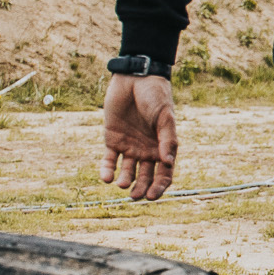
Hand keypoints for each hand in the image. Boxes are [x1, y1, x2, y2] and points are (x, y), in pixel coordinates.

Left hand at [101, 74, 177, 199]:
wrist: (134, 78)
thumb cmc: (155, 96)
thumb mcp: (165, 117)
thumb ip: (167, 140)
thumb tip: (167, 163)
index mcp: (163, 146)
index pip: (164, 174)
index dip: (159, 187)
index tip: (152, 196)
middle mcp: (147, 150)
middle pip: (145, 177)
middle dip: (141, 189)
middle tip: (135, 196)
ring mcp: (130, 146)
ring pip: (127, 172)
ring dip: (124, 181)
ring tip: (121, 184)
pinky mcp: (112, 140)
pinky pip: (109, 160)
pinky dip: (107, 170)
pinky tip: (106, 178)